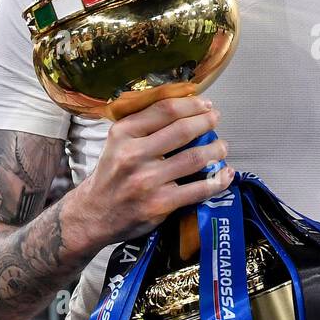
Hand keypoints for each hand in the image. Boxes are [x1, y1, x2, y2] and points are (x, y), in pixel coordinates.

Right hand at [64, 95, 232, 250]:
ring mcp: (147, 181)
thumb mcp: (117, 142)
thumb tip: (184, 108)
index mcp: (123, 134)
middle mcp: (133, 155)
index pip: (165, 110)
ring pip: (194, 158)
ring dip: (216, 150)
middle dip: (206, 122)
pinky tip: (226, 174)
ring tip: (222, 147)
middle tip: (215, 120)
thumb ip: (144, 125)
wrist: (93, 215)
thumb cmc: (111, 175)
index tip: (205, 104)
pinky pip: (197, 189)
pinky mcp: (159, 204)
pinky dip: (218, 181)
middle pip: (182, 131)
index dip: (191, 104)